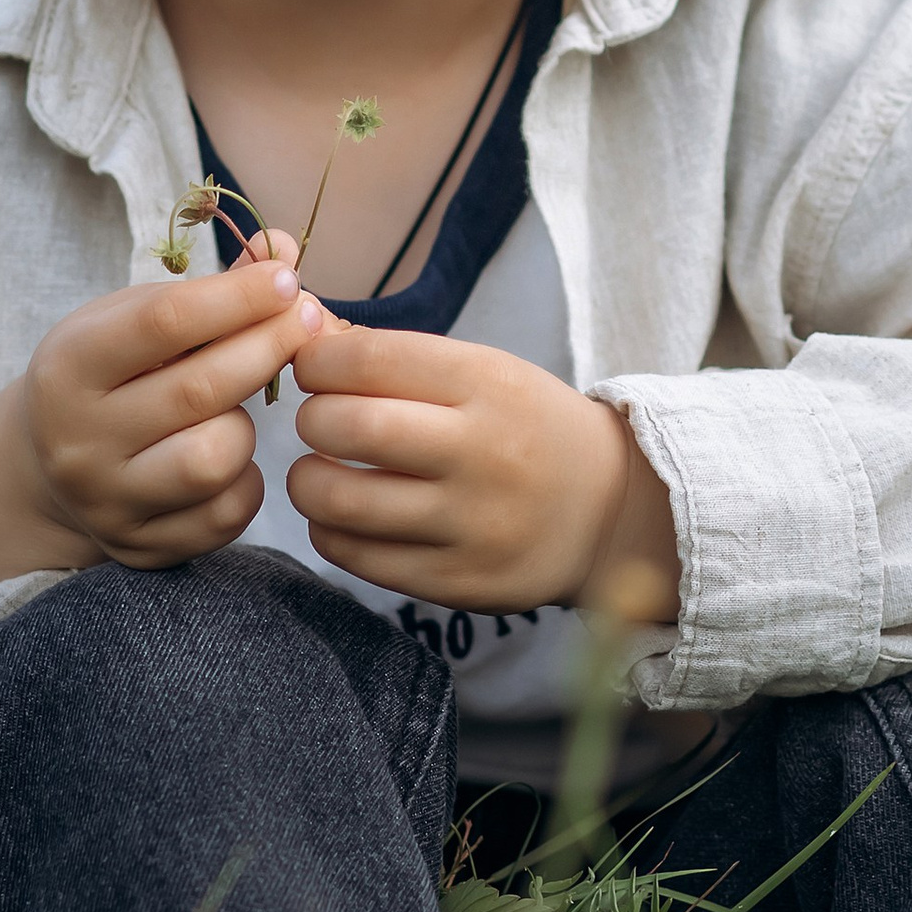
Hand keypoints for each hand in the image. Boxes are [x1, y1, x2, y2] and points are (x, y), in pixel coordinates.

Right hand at [0, 243, 318, 616]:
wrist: (44, 467)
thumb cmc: (108, 372)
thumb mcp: (131, 318)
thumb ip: (208, 287)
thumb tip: (283, 246)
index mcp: (68, 368)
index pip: (163, 323)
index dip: (235, 297)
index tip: (285, 278)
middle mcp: (78, 441)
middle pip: (200, 390)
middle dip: (269, 346)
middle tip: (309, 319)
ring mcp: (108, 502)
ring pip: (214, 460)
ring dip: (248, 425)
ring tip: (240, 405)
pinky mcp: (141, 548)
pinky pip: (226, 514)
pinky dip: (245, 479)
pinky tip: (231, 455)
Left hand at [285, 321, 680, 620]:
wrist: (606, 511)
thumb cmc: (526, 427)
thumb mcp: (484, 371)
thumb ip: (395, 357)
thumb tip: (305, 330)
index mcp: (487, 384)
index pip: (367, 359)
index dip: (318, 361)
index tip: (317, 371)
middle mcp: (480, 453)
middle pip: (348, 427)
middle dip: (311, 420)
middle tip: (321, 424)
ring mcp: (470, 524)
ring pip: (340, 501)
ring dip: (307, 481)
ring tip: (319, 472)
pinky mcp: (457, 581)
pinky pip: (356, 557)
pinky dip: (329, 531)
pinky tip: (344, 516)